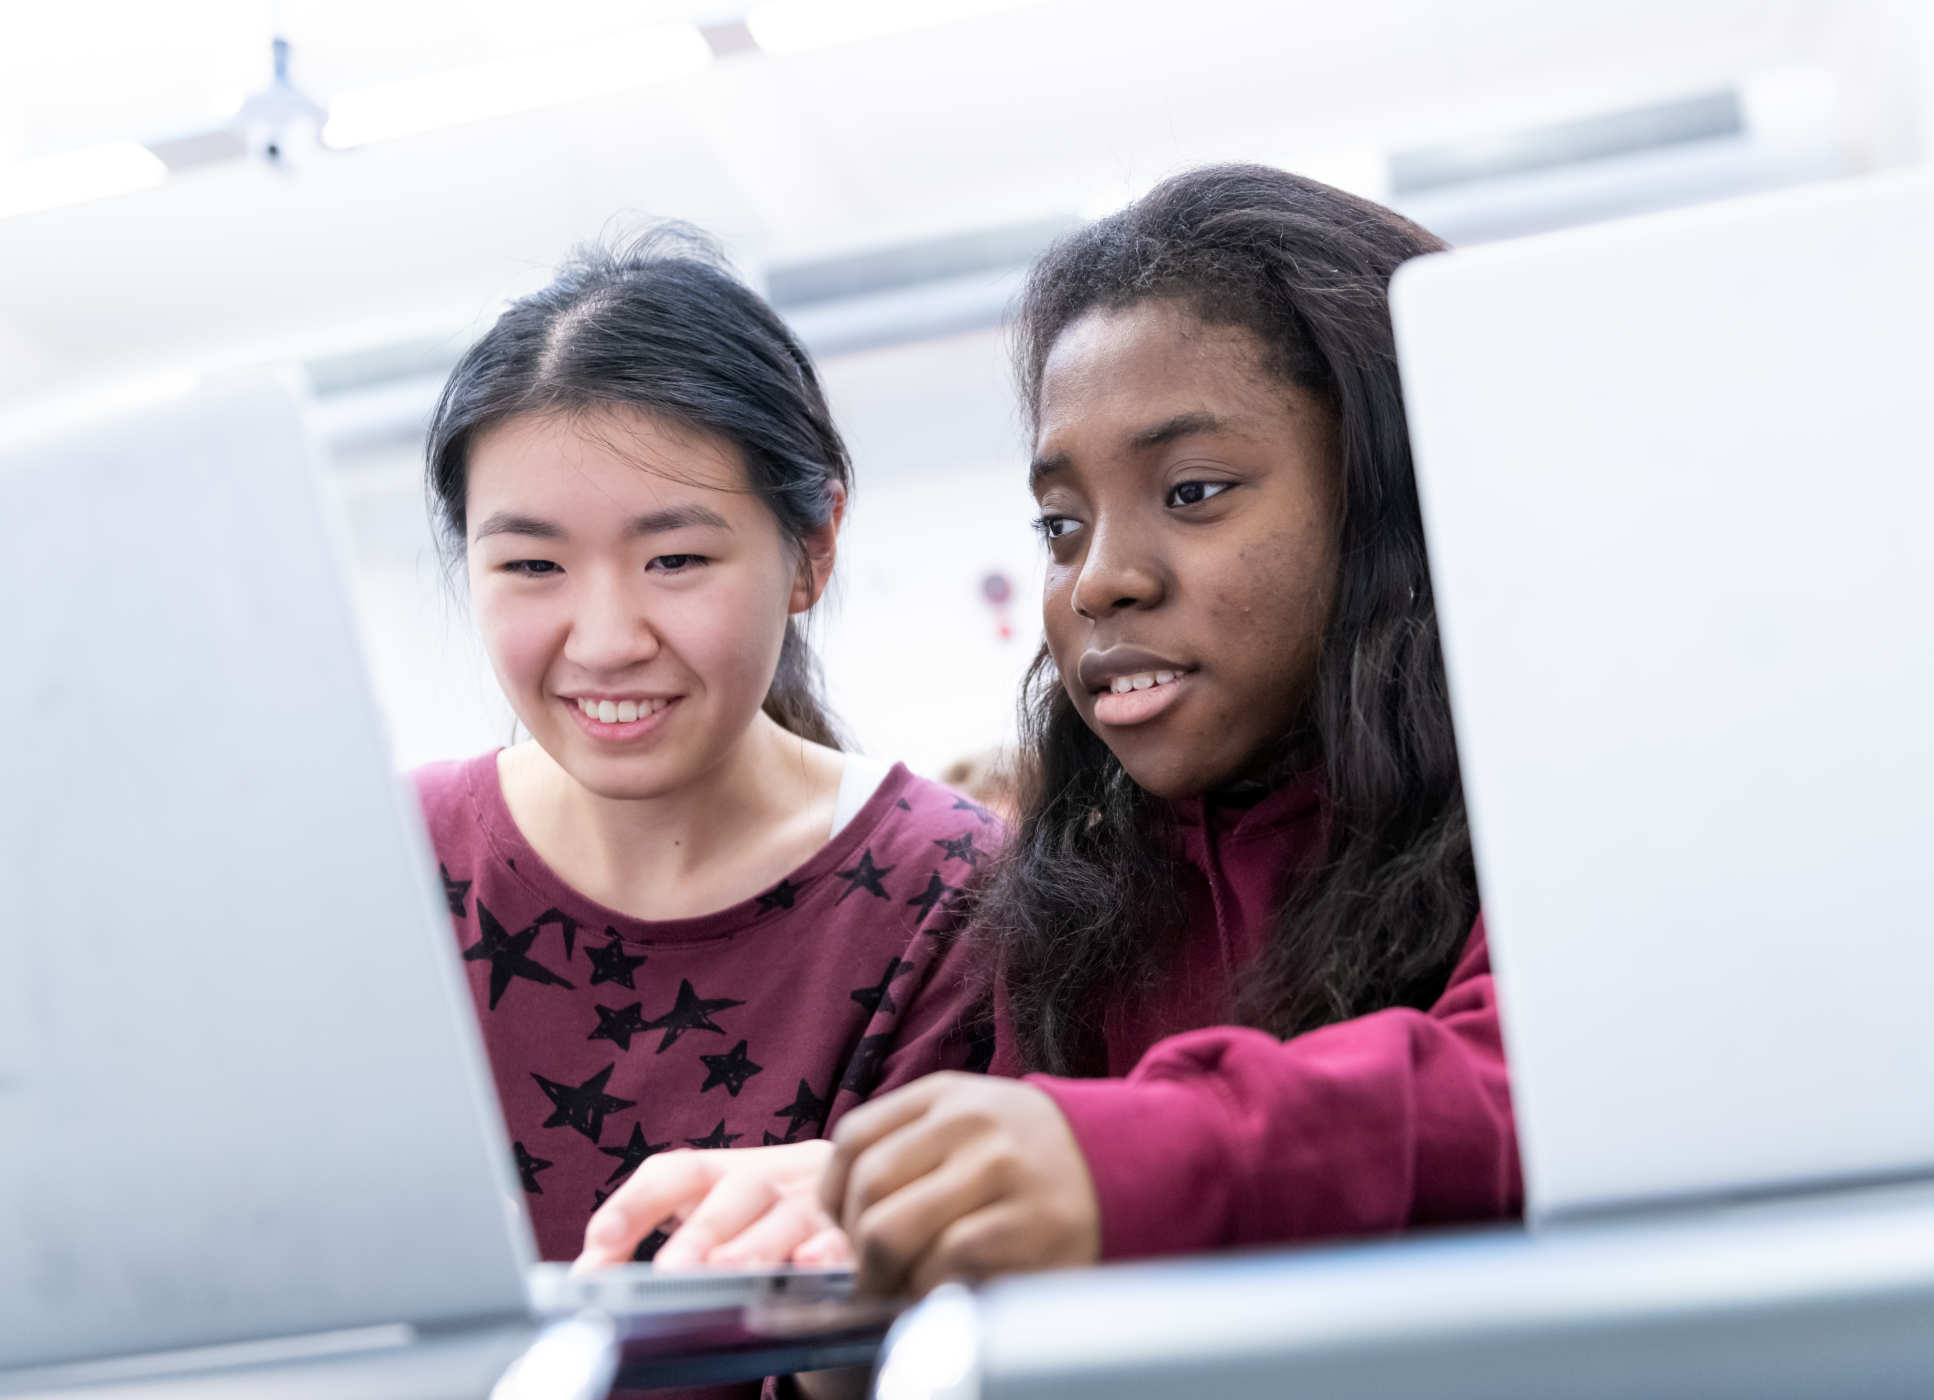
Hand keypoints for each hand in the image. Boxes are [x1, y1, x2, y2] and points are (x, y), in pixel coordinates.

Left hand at [574, 1140, 851, 1271]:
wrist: (870, 1194)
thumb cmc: (770, 1223)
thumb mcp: (716, 1219)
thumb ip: (654, 1237)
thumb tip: (587, 1277)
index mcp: (729, 1172)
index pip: (677, 1171)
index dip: (635, 1204)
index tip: (597, 1248)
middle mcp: (775, 1178)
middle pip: (738, 1190)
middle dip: (703, 1231)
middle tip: (672, 1272)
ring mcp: (820, 1203)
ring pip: (789, 1215)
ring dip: (757, 1246)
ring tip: (731, 1274)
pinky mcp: (860, 1234)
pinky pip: (847, 1240)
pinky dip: (829, 1254)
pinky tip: (812, 1268)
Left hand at [819, 1073, 1099, 1296]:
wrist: (1126, 1162)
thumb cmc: (1027, 1153)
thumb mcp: (969, 1119)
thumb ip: (908, 1143)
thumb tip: (837, 1208)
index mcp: (946, 1095)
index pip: (853, 1138)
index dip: (834, 1193)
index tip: (845, 1224)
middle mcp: (970, 1123)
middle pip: (868, 1189)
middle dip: (857, 1244)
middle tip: (872, 1272)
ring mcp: (1000, 1171)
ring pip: (894, 1231)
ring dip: (886, 1275)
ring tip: (901, 1287)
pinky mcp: (1027, 1224)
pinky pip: (944, 1264)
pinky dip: (930, 1288)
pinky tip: (946, 1290)